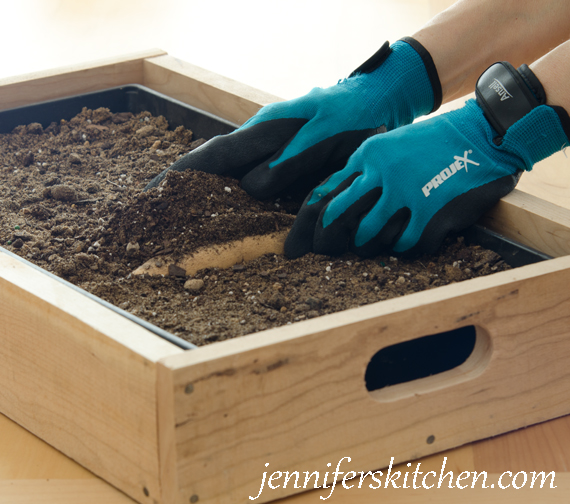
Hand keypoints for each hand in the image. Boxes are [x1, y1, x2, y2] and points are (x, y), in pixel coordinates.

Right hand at [144, 38, 440, 198]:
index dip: (179, 177)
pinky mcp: (281, 167)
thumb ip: (286, 161)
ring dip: (204, 200)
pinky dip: (234, 203)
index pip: (211, 157)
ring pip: (228, 179)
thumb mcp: (321, 137)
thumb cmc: (351, 117)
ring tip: (180, 227)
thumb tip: (254, 186)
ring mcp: (268, 155)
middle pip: (211, 170)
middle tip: (155, 220)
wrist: (374, 104)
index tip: (149, 196)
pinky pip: (250, 186)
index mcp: (261, 133)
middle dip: (182, 192)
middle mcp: (258, 144)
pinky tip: (229, 222)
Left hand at [284, 62, 569, 257]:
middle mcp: (380, 174)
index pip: (321, 196)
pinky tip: (406, 242)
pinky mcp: (432, 211)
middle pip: (335, 219)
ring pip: (367, 235)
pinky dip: (401, 249)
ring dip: (364, 246)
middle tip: (322, 254)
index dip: (303, 226)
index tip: (294, 247)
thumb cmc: (431, 143)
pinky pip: (405, 244)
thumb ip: (361, 172)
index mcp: (366, 157)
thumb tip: (330, 206)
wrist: (482, 132)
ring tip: (367, 246)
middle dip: (324, 243)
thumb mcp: (388, 147)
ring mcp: (406, 193)